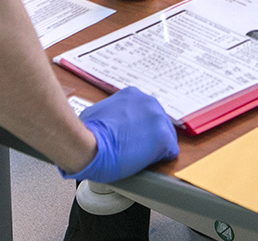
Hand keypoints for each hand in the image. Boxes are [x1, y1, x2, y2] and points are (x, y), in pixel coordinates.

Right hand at [61, 87, 178, 182]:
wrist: (88, 144)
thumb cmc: (87, 132)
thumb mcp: (98, 112)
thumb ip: (111, 114)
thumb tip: (107, 124)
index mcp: (132, 95)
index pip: (145, 112)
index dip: (139, 128)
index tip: (133, 136)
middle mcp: (148, 102)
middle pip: (158, 122)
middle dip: (149, 135)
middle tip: (136, 148)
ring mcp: (157, 119)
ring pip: (166, 136)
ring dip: (155, 147)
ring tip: (140, 157)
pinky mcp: (163, 138)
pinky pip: (170, 151)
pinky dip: (161, 159)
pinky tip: (148, 163)